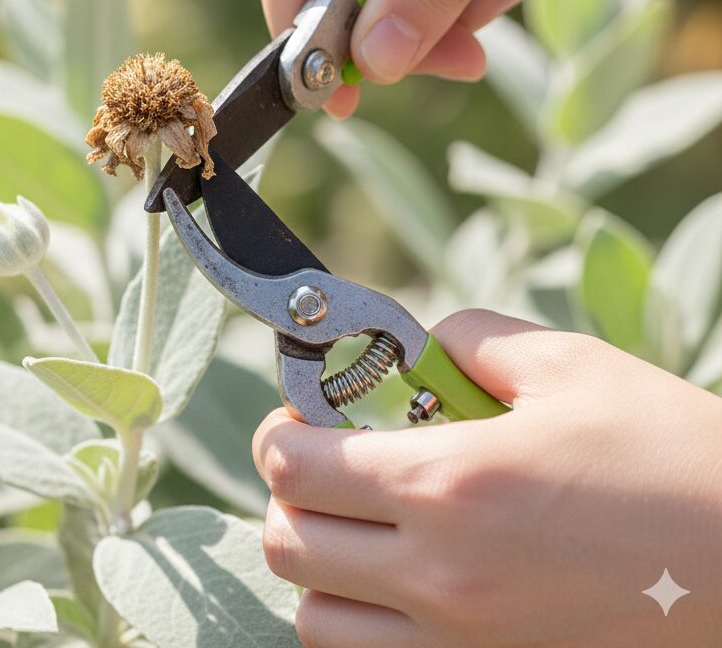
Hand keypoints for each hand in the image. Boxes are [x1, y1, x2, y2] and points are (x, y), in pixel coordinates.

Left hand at [253, 309, 721, 646]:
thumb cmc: (674, 460)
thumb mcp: (570, 367)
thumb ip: (472, 337)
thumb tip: (420, 342)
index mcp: (450, 485)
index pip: (293, 467)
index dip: (281, 434)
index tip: (302, 419)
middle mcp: (440, 579)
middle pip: (286, 546)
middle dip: (291, 496)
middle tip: (329, 469)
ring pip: (318, 623)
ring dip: (324, 572)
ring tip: (367, 534)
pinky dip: (368, 630)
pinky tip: (408, 589)